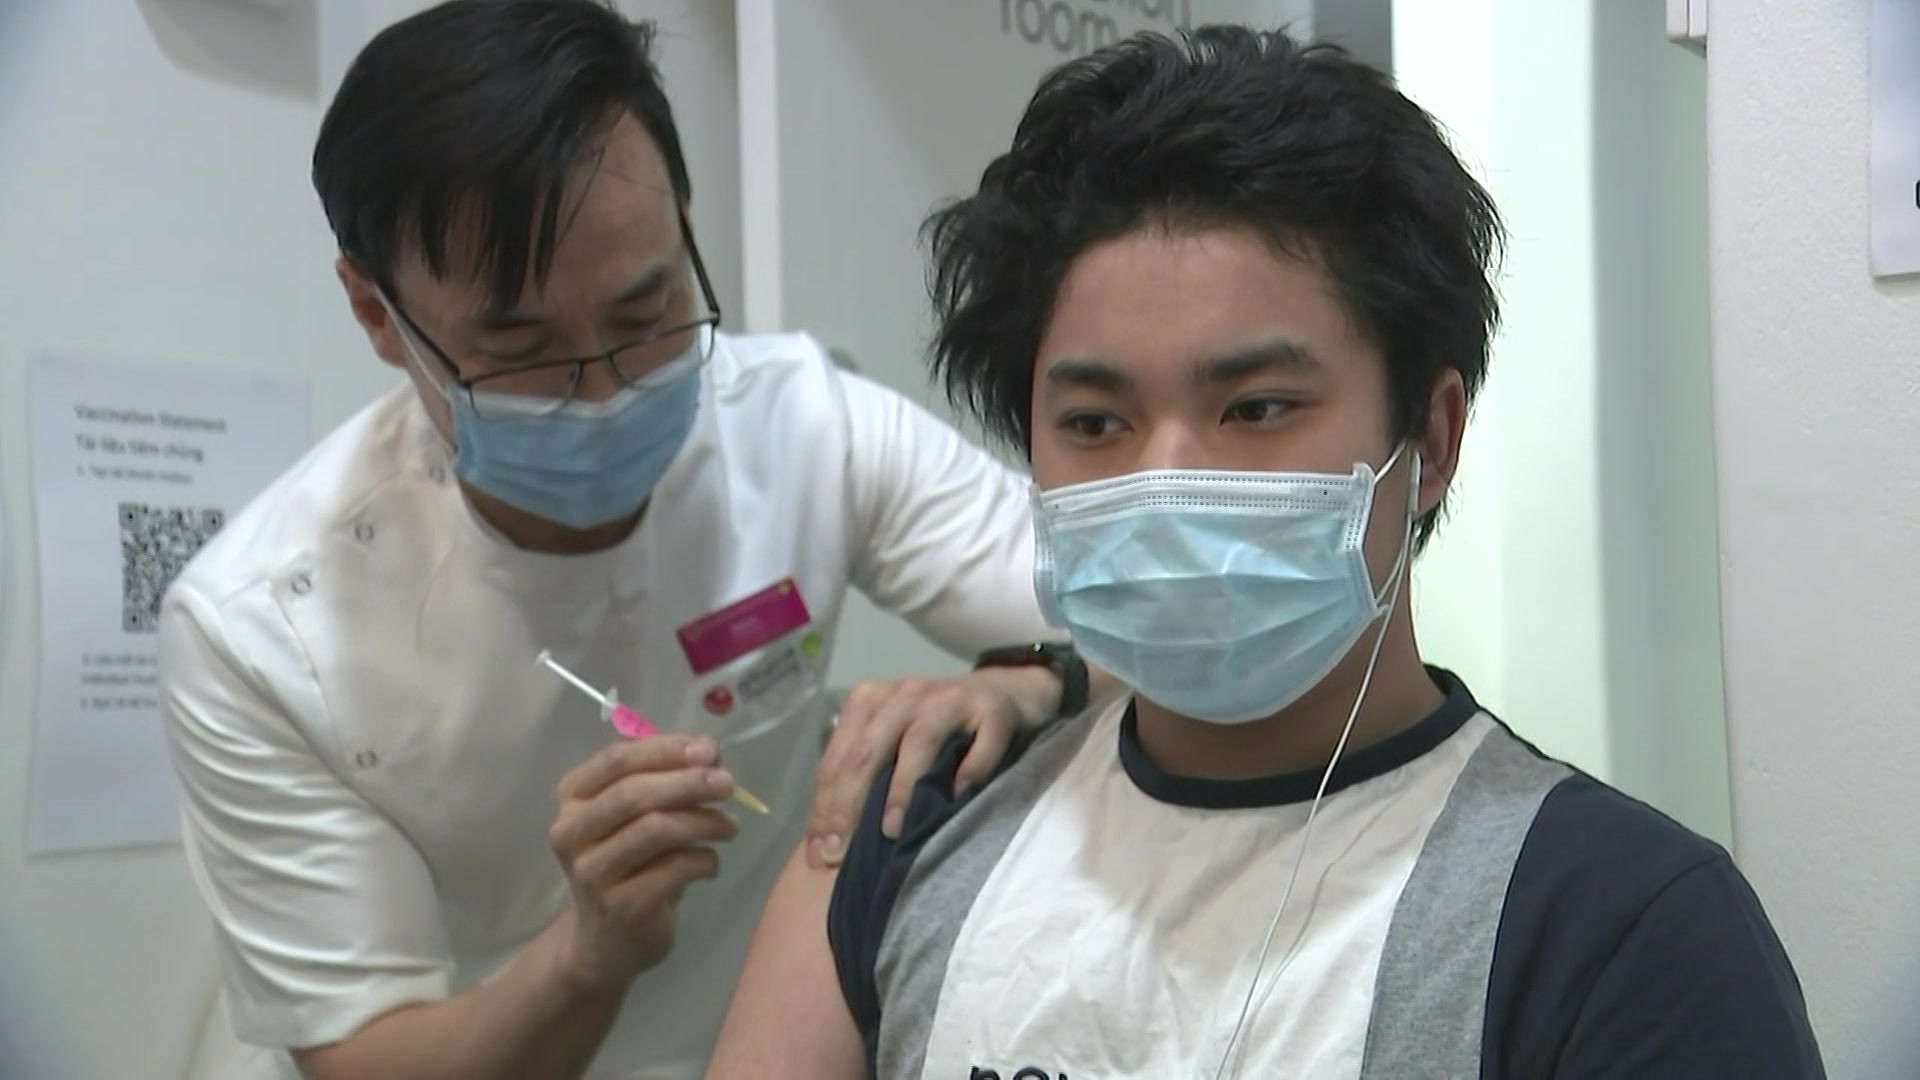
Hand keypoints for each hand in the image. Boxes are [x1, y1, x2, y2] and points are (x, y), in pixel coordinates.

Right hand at [547, 734, 740, 991]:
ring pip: (656, 829)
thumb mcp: (637, 817)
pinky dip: (705, 859)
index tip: (708, 749)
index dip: (666, 749)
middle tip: (729, 784)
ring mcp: (592, 872)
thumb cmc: (627, 864)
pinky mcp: (621, 906)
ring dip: (704, 821)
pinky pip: (675, 868)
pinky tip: (711, 862)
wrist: (605, 942)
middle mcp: (572, 832)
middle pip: (635, 793)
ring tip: (730, 826)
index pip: (617, 759)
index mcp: (572, 798)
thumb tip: (709, 750)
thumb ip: (665, 778)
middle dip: (689, 782)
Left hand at [805, 666, 1060, 867]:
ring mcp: (951, 699)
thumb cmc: (937, 730)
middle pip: (868, 751)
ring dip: (902, 788)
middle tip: (838, 852)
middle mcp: (906, 694)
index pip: (839, 759)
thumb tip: (829, 840)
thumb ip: (864, 776)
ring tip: (891, 830)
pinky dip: (970, 770)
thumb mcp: (892, 742)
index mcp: (870, 702)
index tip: (818, 854)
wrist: (1005, 692)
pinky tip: (959, 797)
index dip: (825, 808)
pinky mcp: (994, 710)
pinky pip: (982, 742)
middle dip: (848, 805)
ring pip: (919, 742)